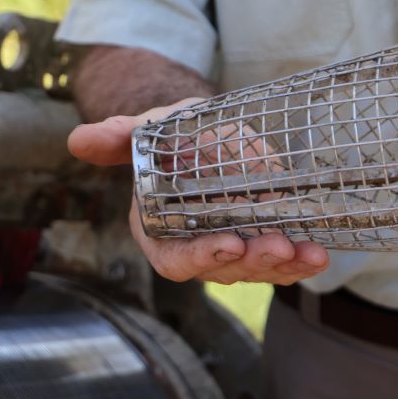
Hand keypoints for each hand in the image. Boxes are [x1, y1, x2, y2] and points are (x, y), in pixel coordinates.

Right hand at [68, 99, 329, 284]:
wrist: (209, 130)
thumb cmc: (173, 134)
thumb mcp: (149, 128)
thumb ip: (120, 137)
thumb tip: (79, 140)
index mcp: (159, 229)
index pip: (174, 259)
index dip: (200, 257)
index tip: (228, 245)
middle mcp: (197, 246)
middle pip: (223, 270)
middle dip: (252, 262)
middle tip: (277, 247)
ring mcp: (234, 246)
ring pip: (256, 269)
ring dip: (283, 265)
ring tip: (308, 254)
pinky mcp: (264, 237)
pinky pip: (282, 259)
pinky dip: (301, 261)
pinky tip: (318, 255)